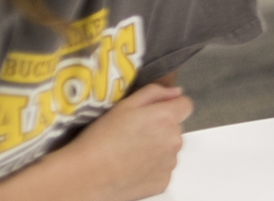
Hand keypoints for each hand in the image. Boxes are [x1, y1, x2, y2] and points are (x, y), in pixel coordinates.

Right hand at [61, 83, 193, 199]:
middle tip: (134, 134)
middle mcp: (175, 140)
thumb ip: (154, 93)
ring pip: (169, 150)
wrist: (88, 175)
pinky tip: (132, 167)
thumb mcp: (124, 105)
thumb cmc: (102, 137)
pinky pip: (163, 169)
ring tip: (130, 152)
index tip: (153, 114)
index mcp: (166, 118)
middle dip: (161, 129)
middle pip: (176, 128)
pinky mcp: (164, 182)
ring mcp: (171, 163)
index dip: (170, 106)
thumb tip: (176, 92)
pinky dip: (152, 168)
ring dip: (157, 149)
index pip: (186, 105)